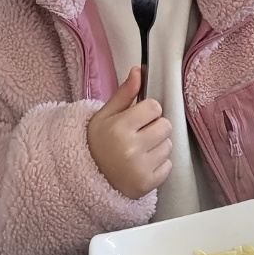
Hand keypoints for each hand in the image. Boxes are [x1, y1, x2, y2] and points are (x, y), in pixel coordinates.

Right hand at [87, 66, 171, 199]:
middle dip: (155, 127)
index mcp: (119, 128)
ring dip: (157, 146)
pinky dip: (158, 165)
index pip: (155, 107)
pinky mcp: (147, 184)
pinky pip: (168, 166)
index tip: (138, 118)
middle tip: (139, 135)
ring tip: (139, 151)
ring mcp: (140, 168)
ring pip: (168, 145)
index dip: (148, 111)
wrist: (85, 178)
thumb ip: (124, 93)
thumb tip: (138, 70)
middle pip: (166, 126)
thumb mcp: (105, 115)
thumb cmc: (97, 143)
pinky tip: (142, 165)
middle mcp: (130, 148)